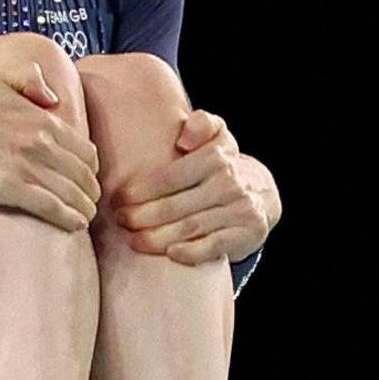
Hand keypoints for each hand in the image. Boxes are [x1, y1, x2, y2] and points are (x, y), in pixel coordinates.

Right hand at [0, 62, 101, 231]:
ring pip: (72, 193)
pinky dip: (69, 218)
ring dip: (84, 208)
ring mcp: (29, 166)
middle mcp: (42, 143)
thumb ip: (30, 79)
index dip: (90, 168)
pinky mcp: (13, 189)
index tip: (88, 178)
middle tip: (90, 202)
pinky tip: (75, 226)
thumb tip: (53, 96)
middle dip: (91, 191)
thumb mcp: (0, 78)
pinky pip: (52, 207)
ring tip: (85, 217)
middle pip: (83, 174)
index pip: (85, 149)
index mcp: (44, 119)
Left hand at [109, 109, 275, 264]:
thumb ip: (201, 124)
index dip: (140, 190)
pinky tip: (170, 254)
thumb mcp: (217, 135)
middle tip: (121, 221)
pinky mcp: (247, 234)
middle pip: (175, 205)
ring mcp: (240, 210)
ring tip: (134, 241)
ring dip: (157, 238)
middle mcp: (229, 183)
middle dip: (142, 216)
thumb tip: (184, 140)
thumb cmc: (221, 166)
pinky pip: (214, 246)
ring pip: (190, 227)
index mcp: (216, 157)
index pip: (170, 177)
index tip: (118, 200)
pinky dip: (191, 252)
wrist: (260, 195)